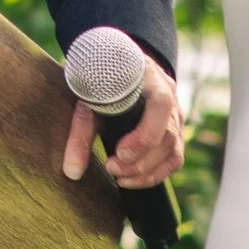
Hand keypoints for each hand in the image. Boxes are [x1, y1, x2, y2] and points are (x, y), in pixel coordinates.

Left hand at [61, 53, 186, 186]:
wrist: (113, 68)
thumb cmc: (101, 84)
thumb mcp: (88, 101)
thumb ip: (80, 133)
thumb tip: (72, 172)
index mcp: (152, 80)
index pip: (161, 107)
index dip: (143, 136)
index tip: (119, 153)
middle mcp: (171, 97)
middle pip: (167, 137)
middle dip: (139, 161)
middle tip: (111, 168)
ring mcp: (176, 116)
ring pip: (173, 152)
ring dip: (146, 172)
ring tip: (119, 177)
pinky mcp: (174, 132)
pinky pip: (174, 160)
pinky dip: (154, 175)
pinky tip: (131, 179)